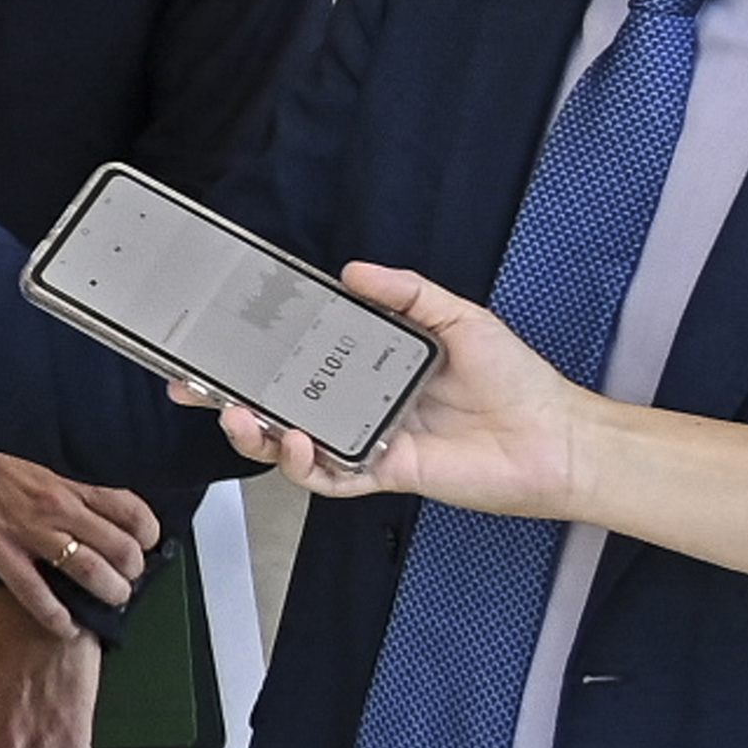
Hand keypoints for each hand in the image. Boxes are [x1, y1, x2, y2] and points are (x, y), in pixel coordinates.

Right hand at [0, 439, 169, 640]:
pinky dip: (56, 616)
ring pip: (87, 570)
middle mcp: (57, 505)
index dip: (148, 532)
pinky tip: (65, 627)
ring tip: (111, 600)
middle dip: (132, 570)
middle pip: (118, 546)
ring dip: (108, 592)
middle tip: (128, 578)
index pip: (131, 509)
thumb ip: (66, 475)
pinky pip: (35, 592)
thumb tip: (92, 495)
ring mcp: (27, 531)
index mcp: (68, 478)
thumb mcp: (36, 452)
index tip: (147, 543)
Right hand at [182, 265, 595, 517]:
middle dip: (229, 399)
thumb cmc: (516, 380)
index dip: (256, 354)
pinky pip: (330, 476)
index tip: (219, 340)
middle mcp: (361, 406)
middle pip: (279, 405)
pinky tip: (295, 442)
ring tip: (240, 416)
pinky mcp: (383, 474)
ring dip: (256, 435)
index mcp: (372, 368)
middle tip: (193, 387)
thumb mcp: (459, 319)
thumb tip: (353, 271)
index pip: (301, 359)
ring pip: (291, 445)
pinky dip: (305, 464)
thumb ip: (407, 294)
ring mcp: (368, 442)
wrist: (554, 437)